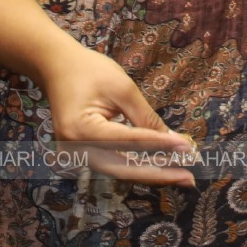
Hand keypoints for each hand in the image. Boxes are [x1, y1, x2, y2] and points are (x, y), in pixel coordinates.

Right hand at [42, 43, 197, 186]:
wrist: (56, 67)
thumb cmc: (88, 71)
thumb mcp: (122, 88)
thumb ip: (145, 117)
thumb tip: (172, 141)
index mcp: (82, 130)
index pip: (128, 142)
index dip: (160, 146)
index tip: (187, 148)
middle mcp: (75, 150)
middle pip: (123, 168)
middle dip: (158, 173)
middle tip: (189, 178)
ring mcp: (76, 156)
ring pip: (120, 171)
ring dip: (151, 173)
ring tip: (181, 175)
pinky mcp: (82, 155)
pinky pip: (114, 164)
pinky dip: (138, 165)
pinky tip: (161, 167)